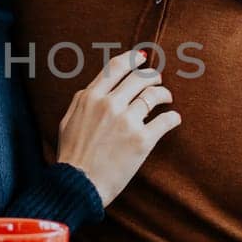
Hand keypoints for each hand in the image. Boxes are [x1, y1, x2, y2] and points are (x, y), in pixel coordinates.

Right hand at [55, 49, 179, 206]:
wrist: (78, 185)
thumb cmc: (71, 157)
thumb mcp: (67, 121)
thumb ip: (82, 103)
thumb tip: (92, 90)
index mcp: (90, 98)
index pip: (116, 68)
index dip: (132, 59)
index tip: (141, 57)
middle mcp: (109, 104)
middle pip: (139, 78)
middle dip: (152, 76)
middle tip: (157, 80)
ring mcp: (127, 121)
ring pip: (154, 95)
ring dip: (164, 93)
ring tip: (167, 98)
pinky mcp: (142, 140)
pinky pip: (165, 120)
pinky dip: (172, 118)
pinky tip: (174, 119)